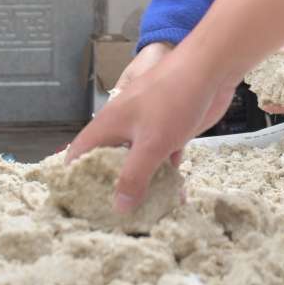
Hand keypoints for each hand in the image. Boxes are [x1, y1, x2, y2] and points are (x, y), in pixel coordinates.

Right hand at [66, 41, 235, 210]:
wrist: (210, 68)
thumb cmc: (172, 100)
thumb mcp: (150, 144)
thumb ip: (133, 176)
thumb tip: (118, 207)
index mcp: (108, 125)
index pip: (79, 152)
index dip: (73, 175)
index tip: (76, 201)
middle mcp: (124, 126)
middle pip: (110, 160)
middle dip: (111, 185)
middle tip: (112, 216)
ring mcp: (148, 127)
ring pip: (139, 160)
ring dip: (143, 183)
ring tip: (144, 213)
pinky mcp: (171, 129)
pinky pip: (163, 157)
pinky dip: (168, 174)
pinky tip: (176, 195)